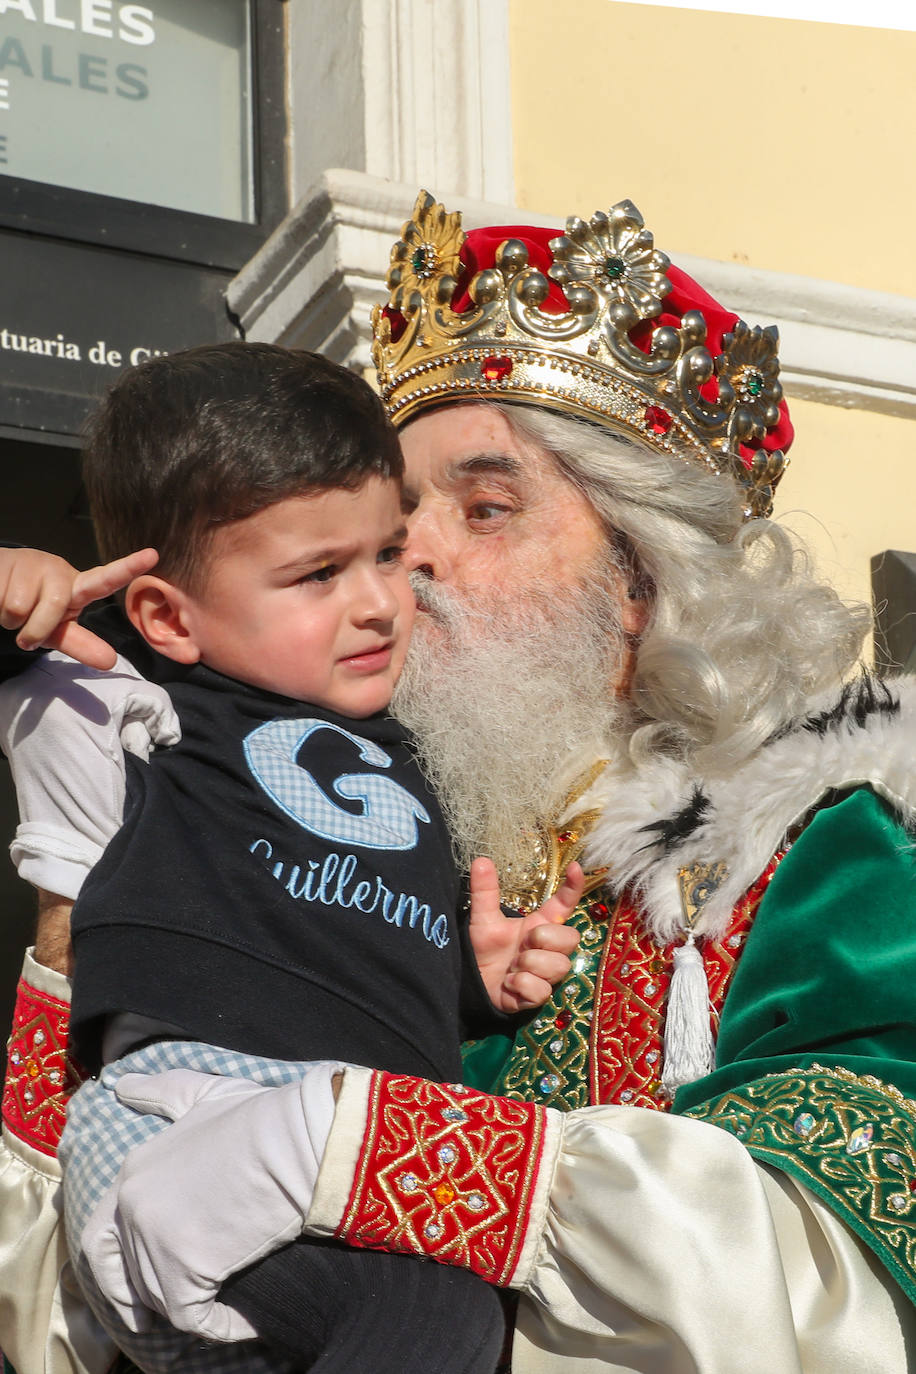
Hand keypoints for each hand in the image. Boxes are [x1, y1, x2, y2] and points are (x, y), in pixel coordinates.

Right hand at [0, 546, 157, 668]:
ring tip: (11, 608)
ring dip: (13, 621)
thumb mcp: (57, 631)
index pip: (105, 579)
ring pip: (22, 607)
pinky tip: (0, 596)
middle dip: (38, 629)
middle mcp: (58, 571)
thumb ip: (82, 645)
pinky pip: (3, 602)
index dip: (127, 568)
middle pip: (56, 605)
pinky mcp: (7, 562)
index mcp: (77, 587)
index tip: (153, 555)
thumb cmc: (32, 608)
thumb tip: (110, 662)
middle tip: (28, 634)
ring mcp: (32, 564)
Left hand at [82, 1063, 338, 1341]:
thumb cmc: (261, 1117)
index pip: (103, 1234)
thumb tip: (120, 1084)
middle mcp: (132, 1206)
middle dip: (135, 1300)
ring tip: (224, 1306)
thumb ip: (160, 1092)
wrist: (295, 1142)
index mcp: (133, 1170)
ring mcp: (153, 1240)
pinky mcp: (183, 1270)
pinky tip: (246, 1321)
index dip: (121, 1263)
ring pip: (158, 1297)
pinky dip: (220, 1326)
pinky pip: (193, 1318)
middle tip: (162, 1313)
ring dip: (190, 1307)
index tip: (147, 1277)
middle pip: (122, 1274)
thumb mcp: (204, 1095)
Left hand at [469, 859, 583, 1012]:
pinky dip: (520, 985)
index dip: (573, 886)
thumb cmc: (484, 948)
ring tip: (511, 966)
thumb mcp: (483, 919)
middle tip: (522, 944)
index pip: (565, 903)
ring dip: (528, 965)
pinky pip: (541, 989)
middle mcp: (549, 947)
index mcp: (540, 924)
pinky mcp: (540, 996)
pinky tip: (509, 983)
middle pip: (571, 938)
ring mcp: (547, 972)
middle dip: (544, 939)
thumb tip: (481, 860)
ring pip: (558, 965)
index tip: (574, 867)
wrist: (473, 982)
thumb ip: (485, 892)